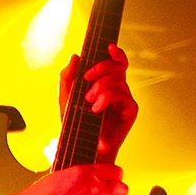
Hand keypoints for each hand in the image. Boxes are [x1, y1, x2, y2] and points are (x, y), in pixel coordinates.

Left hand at [59, 43, 138, 160]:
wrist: (82, 147)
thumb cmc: (76, 125)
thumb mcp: (65, 98)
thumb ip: (67, 77)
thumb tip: (75, 56)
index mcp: (105, 84)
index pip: (116, 63)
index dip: (116, 53)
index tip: (108, 47)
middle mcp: (118, 89)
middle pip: (117, 66)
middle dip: (101, 67)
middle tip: (87, 78)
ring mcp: (125, 99)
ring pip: (117, 79)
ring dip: (99, 87)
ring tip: (88, 102)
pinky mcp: (130, 110)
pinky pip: (119, 94)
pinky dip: (105, 98)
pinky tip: (96, 109)